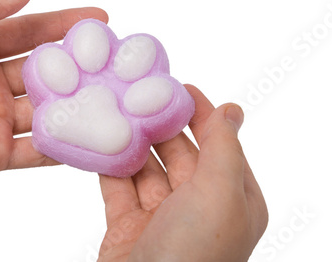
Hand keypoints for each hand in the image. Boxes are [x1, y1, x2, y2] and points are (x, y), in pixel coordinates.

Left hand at [0, 0, 107, 213]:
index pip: (28, 31)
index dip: (63, 24)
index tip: (99, 19)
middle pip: (43, 71)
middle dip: (78, 66)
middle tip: (114, 61)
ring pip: (44, 110)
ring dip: (76, 105)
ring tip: (112, 98)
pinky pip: (34, 151)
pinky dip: (61, 147)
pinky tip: (91, 138)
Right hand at [98, 85, 267, 261]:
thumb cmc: (194, 251)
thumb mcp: (221, 191)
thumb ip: (223, 147)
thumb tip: (231, 109)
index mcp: (231, 200)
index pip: (219, 145)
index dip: (202, 114)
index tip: (179, 85)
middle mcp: (198, 207)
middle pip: (180, 152)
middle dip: (161, 123)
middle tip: (139, 91)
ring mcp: (160, 217)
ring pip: (146, 167)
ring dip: (132, 140)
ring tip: (115, 108)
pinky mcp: (126, 225)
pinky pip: (117, 185)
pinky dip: (108, 163)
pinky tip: (100, 138)